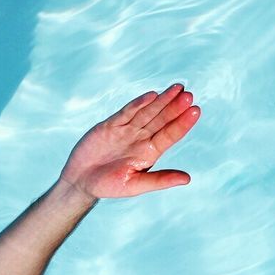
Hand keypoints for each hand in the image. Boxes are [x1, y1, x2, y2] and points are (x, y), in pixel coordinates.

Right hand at [59, 83, 200, 198]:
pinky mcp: (111, 125)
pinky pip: (127, 112)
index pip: (170, 135)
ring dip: (162, 100)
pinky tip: (151, 96)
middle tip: (188, 95)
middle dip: (174, 107)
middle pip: (161, 120)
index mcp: (149, 153)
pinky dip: (138, 104)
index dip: (182, 123)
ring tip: (177, 88)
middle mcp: (141, 138)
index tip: (195, 111)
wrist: (79, 181)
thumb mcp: (134, 186)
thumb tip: (187, 179)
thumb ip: (159, 180)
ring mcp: (126, 130)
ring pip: (147, 112)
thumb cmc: (108, 186)